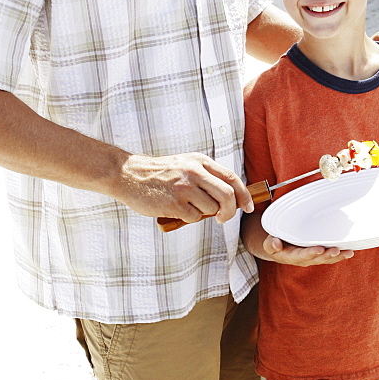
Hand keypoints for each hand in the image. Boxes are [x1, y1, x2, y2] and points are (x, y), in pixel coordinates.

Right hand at [115, 151, 253, 223]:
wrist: (129, 175)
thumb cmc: (159, 173)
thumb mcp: (186, 164)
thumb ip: (207, 176)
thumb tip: (231, 196)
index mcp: (200, 161)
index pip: (232, 178)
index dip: (244, 194)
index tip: (248, 206)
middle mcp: (195, 172)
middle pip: (228, 196)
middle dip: (230, 211)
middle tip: (223, 218)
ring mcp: (184, 188)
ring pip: (211, 209)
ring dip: (203, 214)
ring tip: (187, 207)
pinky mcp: (174, 203)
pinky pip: (194, 218)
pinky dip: (189, 218)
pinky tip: (176, 209)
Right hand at [262, 234, 354, 265]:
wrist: (278, 248)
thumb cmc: (275, 244)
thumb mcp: (268, 244)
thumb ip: (271, 244)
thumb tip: (276, 243)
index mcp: (290, 256)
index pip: (301, 256)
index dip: (310, 253)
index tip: (319, 249)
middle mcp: (303, 259)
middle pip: (317, 259)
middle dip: (327, 255)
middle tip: (336, 250)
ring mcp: (312, 258)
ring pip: (326, 259)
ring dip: (337, 257)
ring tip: (348, 253)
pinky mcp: (318, 255)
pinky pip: (330, 257)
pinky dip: (340, 255)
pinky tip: (350, 252)